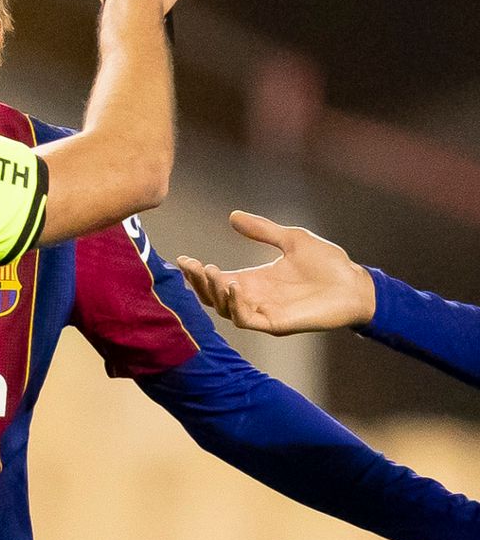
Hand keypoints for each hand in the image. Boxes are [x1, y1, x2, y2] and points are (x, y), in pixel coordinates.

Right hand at [174, 210, 375, 334]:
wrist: (356, 285)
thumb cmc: (329, 264)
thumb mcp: (292, 239)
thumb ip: (262, 230)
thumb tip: (233, 216)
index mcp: (254, 280)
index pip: (216, 279)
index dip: (197, 272)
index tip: (183, 259)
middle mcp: (254, 297)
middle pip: (213, 296)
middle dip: (199, 283)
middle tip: (193, 266)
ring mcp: (264, 312)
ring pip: (224, 309)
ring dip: (214, 293)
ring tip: (212, 273)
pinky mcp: (276, 324)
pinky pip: (245, 319)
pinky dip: (234, 305)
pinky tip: (233, 287)